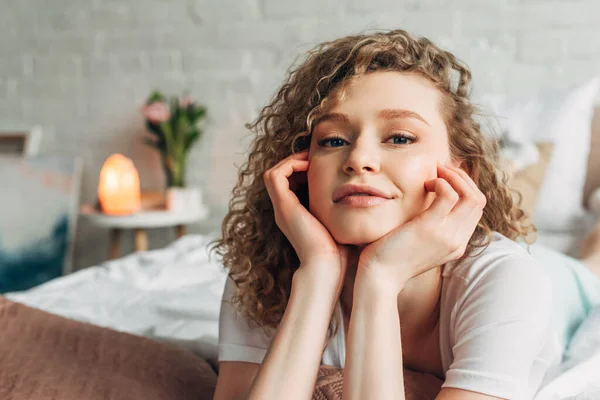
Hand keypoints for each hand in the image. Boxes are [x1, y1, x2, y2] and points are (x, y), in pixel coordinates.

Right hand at [263, 150, 350, 293]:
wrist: (328, 267)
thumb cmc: (341, 251)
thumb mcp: (343, 224)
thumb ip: (346, 210)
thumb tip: (367, 197)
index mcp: (296, 215)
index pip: (292, 183)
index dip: (304, 169)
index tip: (323, 162)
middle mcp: (285, 211)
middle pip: (281, 177)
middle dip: (298, 163)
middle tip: (317, 156)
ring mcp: (282, 209)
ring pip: (275, 173)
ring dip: (292, 161)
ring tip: (313, 157)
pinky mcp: (283, 206)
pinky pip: (275, 176)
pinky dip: (290, 165)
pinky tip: (311, 164)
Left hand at [356, 164, 486, 294]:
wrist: (379, 277)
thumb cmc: (390, 257)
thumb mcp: (417, 242)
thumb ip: (429, 226)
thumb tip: (428, 200)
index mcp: (456, 245)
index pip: (476, 210)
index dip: (465, 188)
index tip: (445, 177)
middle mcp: (457, 241)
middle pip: (479, 201)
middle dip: (462, 178)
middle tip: (441, 169)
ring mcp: (446, 236)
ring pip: (471, 196)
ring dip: (454, 177)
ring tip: (435, 172)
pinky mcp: (430, 228)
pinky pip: (449, 195)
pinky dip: (440, 182)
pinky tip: (425, 184)